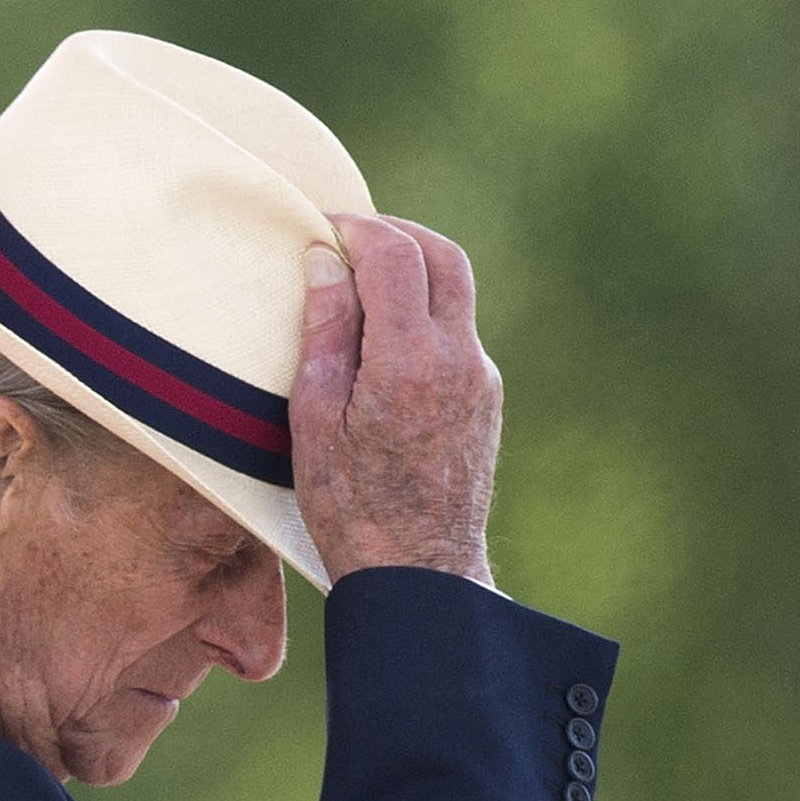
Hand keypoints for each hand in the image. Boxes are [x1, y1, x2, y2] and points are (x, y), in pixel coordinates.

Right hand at [289, 212, 502, 588]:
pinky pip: (457, 332)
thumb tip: (324, 262)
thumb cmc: (351, 505)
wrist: (421, 573)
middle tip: (348, 236)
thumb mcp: (314, 418)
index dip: (355, 227)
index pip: (395, 255)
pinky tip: (383, 339)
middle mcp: (459, 359)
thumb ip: (326, 331)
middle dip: (395, 233)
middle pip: (443, 255)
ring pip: (456, 292)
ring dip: (412, 271)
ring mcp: (480, 379)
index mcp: (410, 359)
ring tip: (360, 284)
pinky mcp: (485, 399)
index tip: (321, 227)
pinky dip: (422, 313)